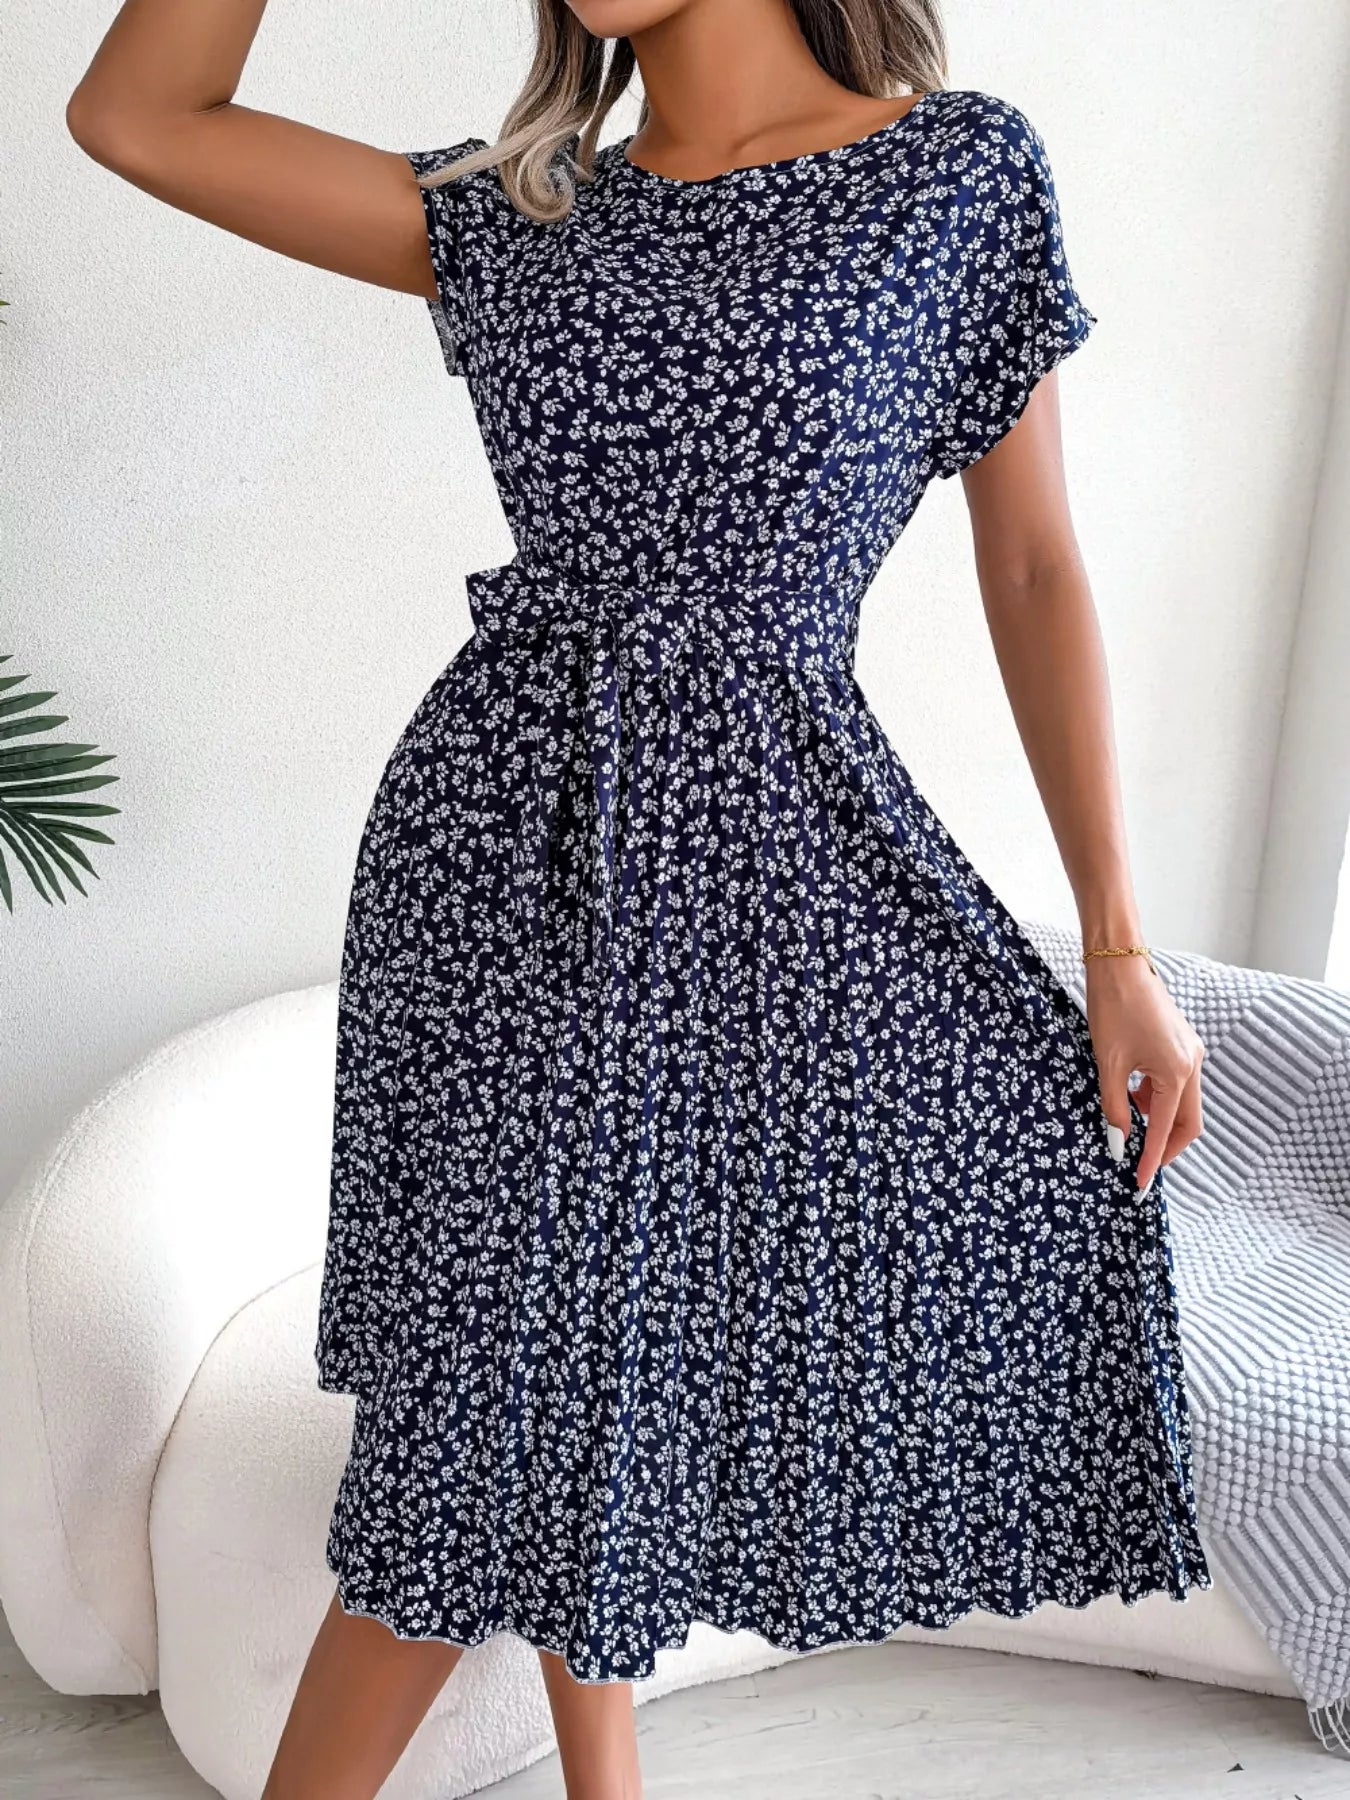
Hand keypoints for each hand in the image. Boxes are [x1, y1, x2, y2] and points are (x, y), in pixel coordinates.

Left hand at [1084, 953, 1204, 1189]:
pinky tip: (1130, 1095)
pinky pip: (1175, 1083)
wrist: (1118, 962)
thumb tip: (1118, 1143)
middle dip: (1166, 1146)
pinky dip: (1155, 1098)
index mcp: (1177, 1072)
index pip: (1166, 1130)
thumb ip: (1114, 1107)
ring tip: (1125, 1120)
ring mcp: (1191, 1053)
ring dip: (1158, 1119)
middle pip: (1188, 1122)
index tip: (1139, 1184)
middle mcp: (1193, 1064)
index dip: (1152, 1160)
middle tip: (1140, 1164)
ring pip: (1182, 1103)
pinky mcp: (1182, 1044)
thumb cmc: (1111, 1007)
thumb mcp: (1107, 1063)